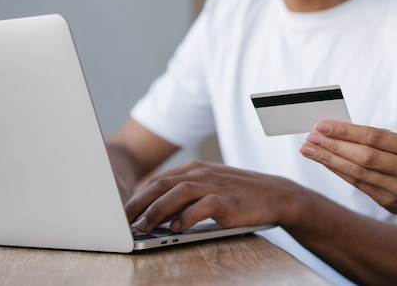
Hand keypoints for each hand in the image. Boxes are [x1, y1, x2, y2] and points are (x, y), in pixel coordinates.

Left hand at [125, 161, 297, 232]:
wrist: (275, 194)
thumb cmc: (239, 194)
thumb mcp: (210, 187)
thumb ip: (185, 195)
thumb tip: (156, 212)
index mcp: (195, 169)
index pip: (158, 180)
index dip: (137, 197)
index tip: (122, 213)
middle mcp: (202, 173)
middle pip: (162, 184)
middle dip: (138, 203)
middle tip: (123, 221)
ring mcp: (216, 185)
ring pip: (178, 192)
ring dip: (157, 210)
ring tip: (143, 226)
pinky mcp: (228, 201)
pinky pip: (203, 206)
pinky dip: (187, 216)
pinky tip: (176, 227)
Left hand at [300, 120, 396, 217]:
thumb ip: (374, 137)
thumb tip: (334, 129)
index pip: (375, 137)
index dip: (346, 131)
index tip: (323, 125)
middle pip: (365, 156)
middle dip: (334, 145)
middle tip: (311, 137)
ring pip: (358, 172)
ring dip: (329, 159)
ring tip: (309, 149)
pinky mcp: (388, 202)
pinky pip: (357, 184)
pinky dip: (338, 171)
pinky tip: (324, 161)